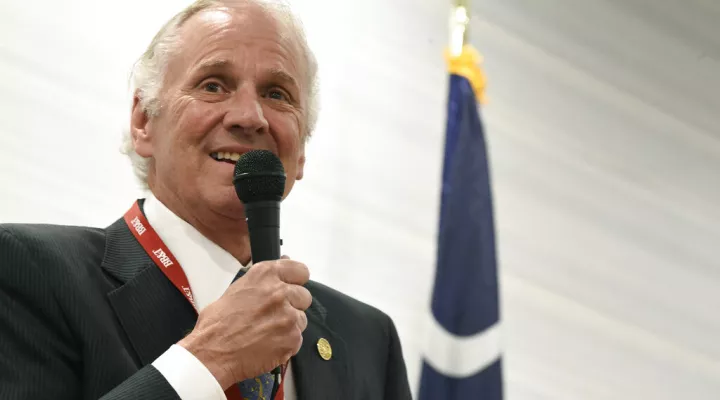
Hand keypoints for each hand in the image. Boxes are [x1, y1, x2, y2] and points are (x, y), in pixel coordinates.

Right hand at [178, 257, 311, 389]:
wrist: (212, 353)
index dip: (296, 280)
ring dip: (290, 325)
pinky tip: (269, 344)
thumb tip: (282, 268)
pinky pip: (298, 338)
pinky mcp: (292, 338)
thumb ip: (263, 280)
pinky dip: (287, 343)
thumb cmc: (217, 324)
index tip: (292, 286)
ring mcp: (288, 316)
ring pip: (302, 318)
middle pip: (304, 296)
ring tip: (268, 332)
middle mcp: (279, 292)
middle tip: (274, 315)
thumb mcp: (237, 290)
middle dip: (293, 305)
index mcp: (265, 275)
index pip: (300, 270)